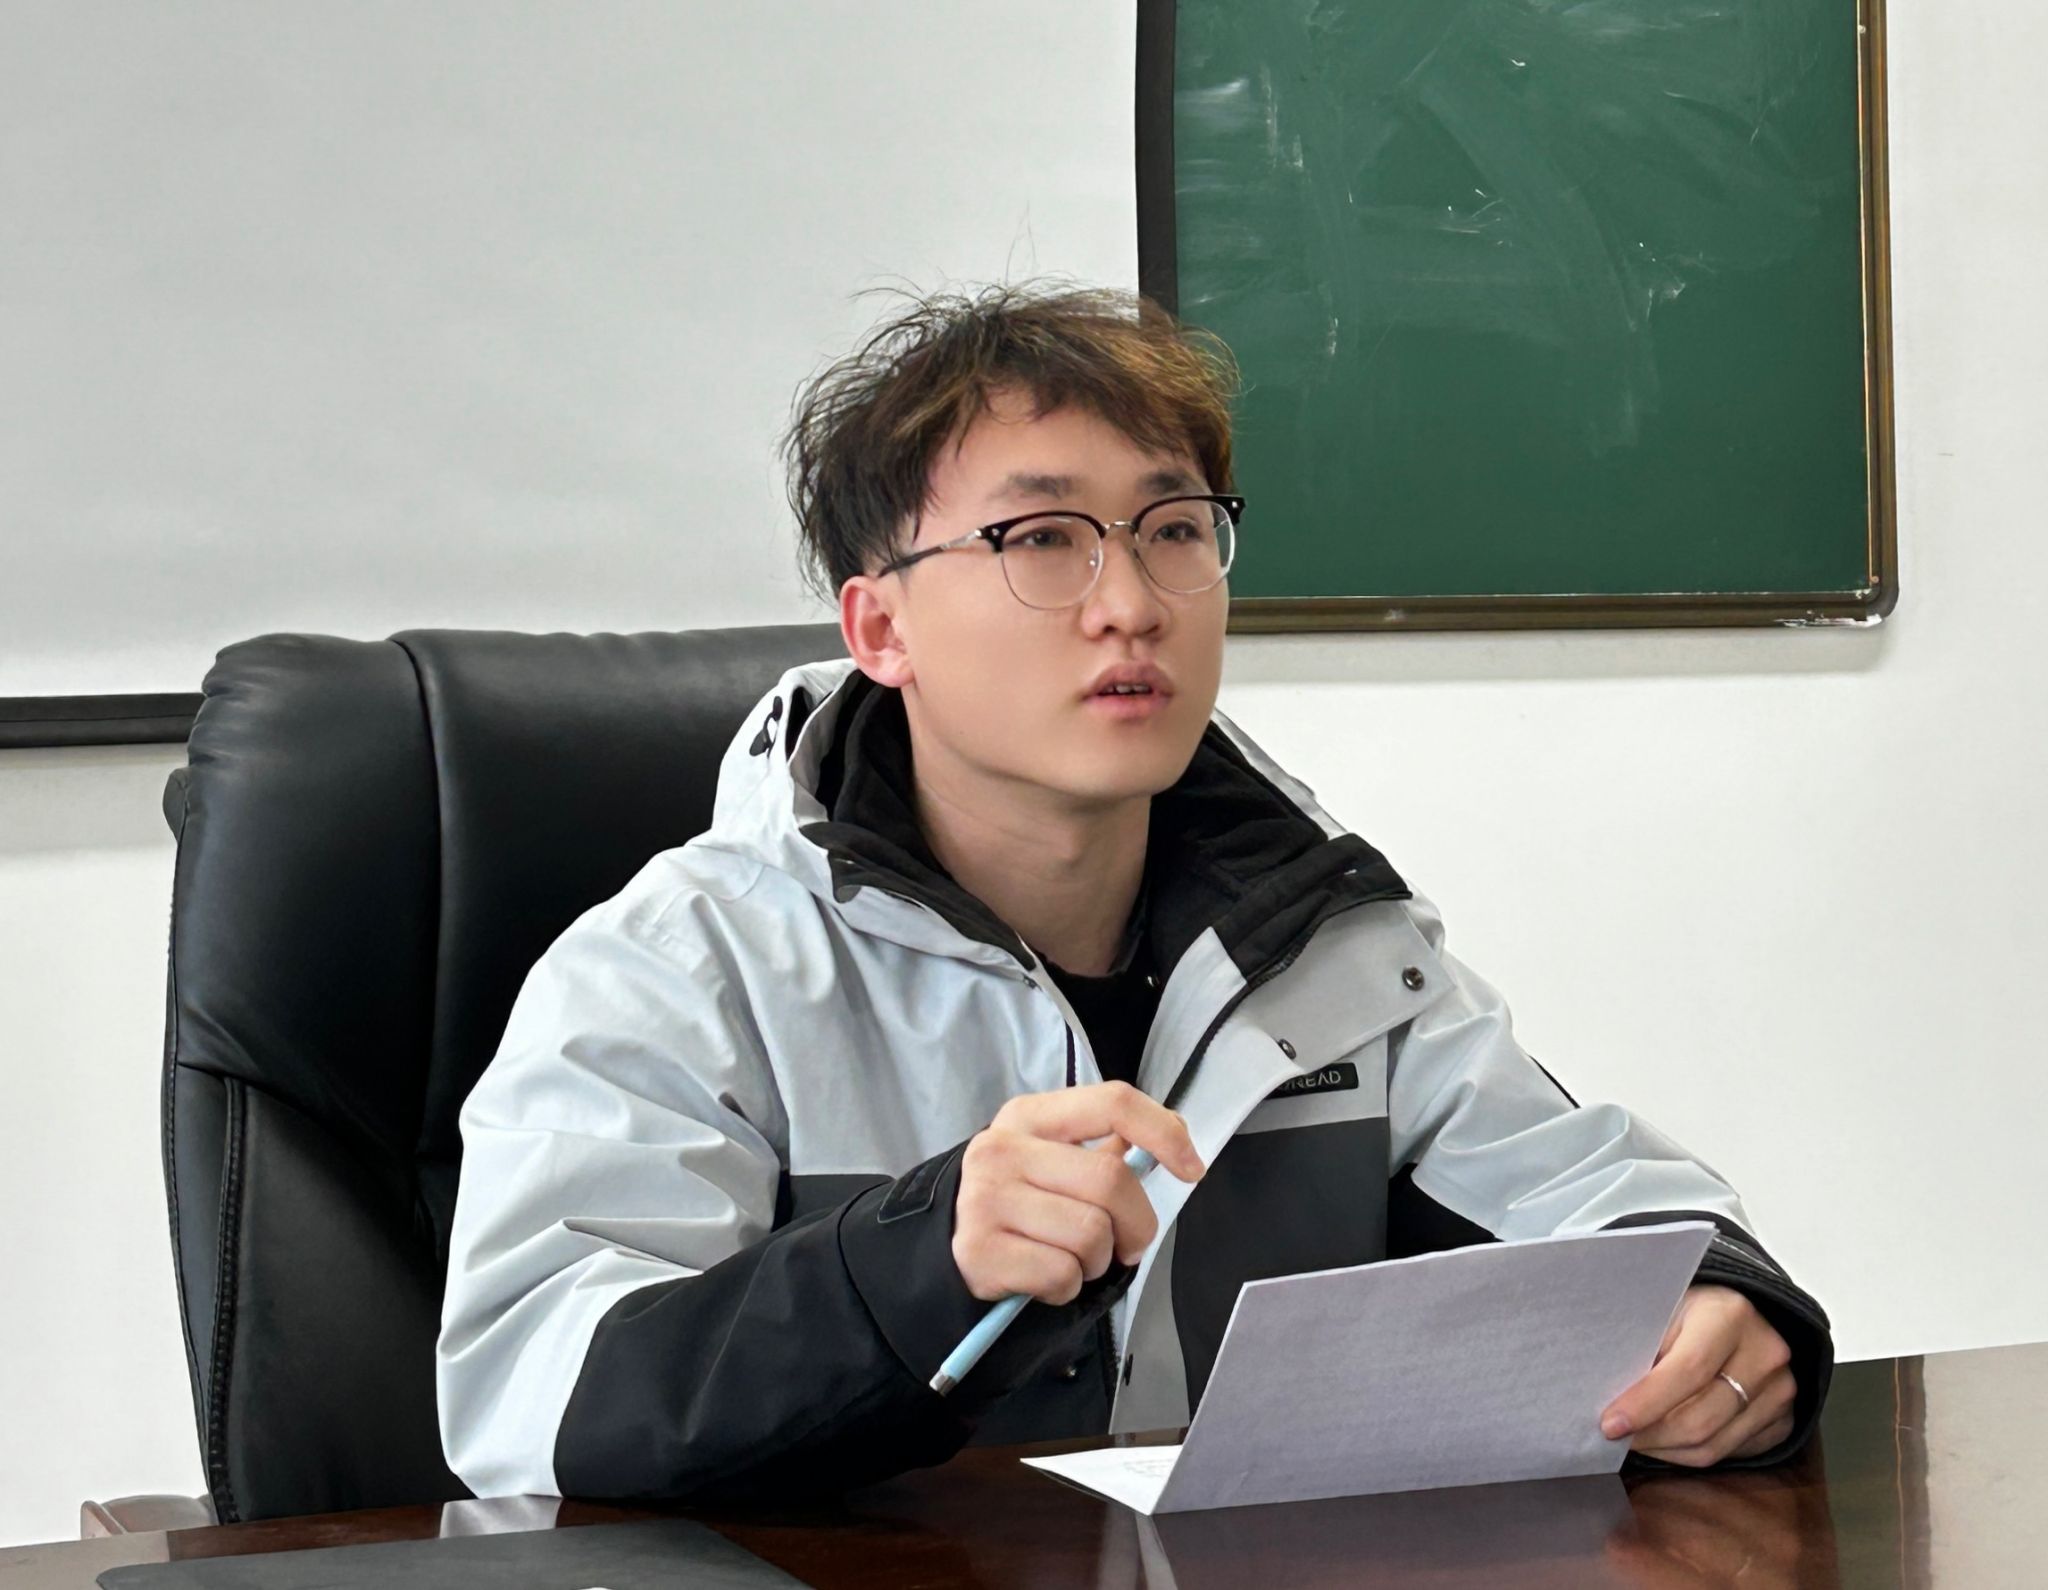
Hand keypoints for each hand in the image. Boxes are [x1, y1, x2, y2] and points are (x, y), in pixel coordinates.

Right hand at [953, 1082, 1204, 1304]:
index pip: (1112, 1103)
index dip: (1163, 1133)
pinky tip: (1046, 1277)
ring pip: (1091, 1235)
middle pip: (1111, 1180)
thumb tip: (1170, 1138)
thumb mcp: (1049, 1159)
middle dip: (1136, 1224)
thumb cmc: (1014, 1201)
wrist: (938, 1245)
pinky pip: (1061, 1275)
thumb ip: (1105, 1146)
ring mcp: (986, 1199)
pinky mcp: (979, 1252)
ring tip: (1073, 1257)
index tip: (1191, 1168)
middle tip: (1127, 1243)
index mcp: (1029, 1116)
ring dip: (1098, 1260)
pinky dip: (1068, 1287)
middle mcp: (1003, 1150)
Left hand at [1601, 1284, 1795, 1465]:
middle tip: (1615, 1438)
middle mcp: (1765, 1354)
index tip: (1610, 1424)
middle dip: (1650, 1436)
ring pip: (1714, 1445)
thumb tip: (1604, 1391)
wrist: (1740, 1314)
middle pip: (1700, 1419)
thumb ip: (1641, 1345)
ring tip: (1636, 1440)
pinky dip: (1690, 1453)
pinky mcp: (1784, 1421)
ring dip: (1666, 1450)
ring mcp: (1781, 1391)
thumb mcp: (1663, 1308)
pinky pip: (1730, 1452)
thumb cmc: (1690, 1309)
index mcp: (1730, 1315)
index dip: (1645, 1403)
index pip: (1686, 1372)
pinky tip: (1666, 1440)